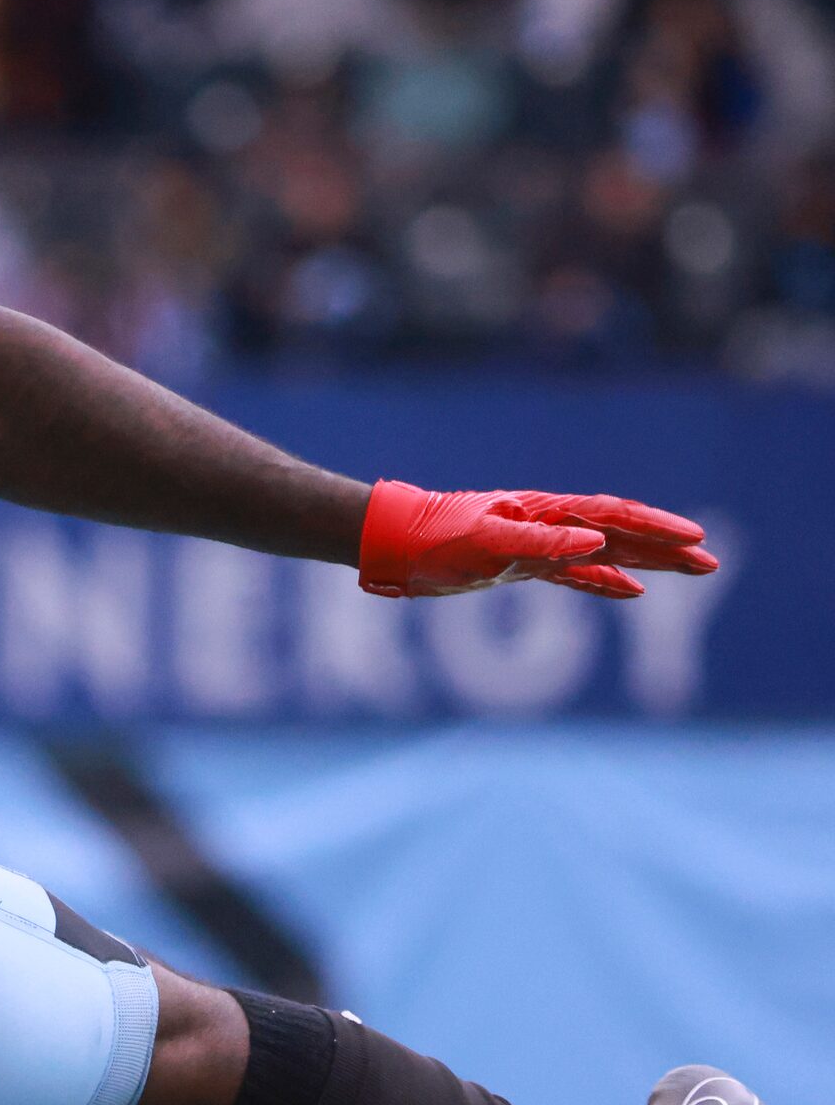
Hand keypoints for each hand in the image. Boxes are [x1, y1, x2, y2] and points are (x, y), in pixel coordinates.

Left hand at [357, 479, 718, 599]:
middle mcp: (548, 524)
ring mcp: (538, 545)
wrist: (393, 544)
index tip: (694, 539)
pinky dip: (606, 582)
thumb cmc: (434, 540)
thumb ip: (539, 543)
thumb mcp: (484, 542)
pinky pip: (576, 575)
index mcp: (544, 513)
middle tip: (712, 562)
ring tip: (692, 570)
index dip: (655, 528)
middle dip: (666, 547)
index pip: (613, 516)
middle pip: (621, 533)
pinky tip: (632, 591)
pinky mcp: (521, 566)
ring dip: (649, 562)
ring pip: (607, 552)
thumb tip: (597, 541)